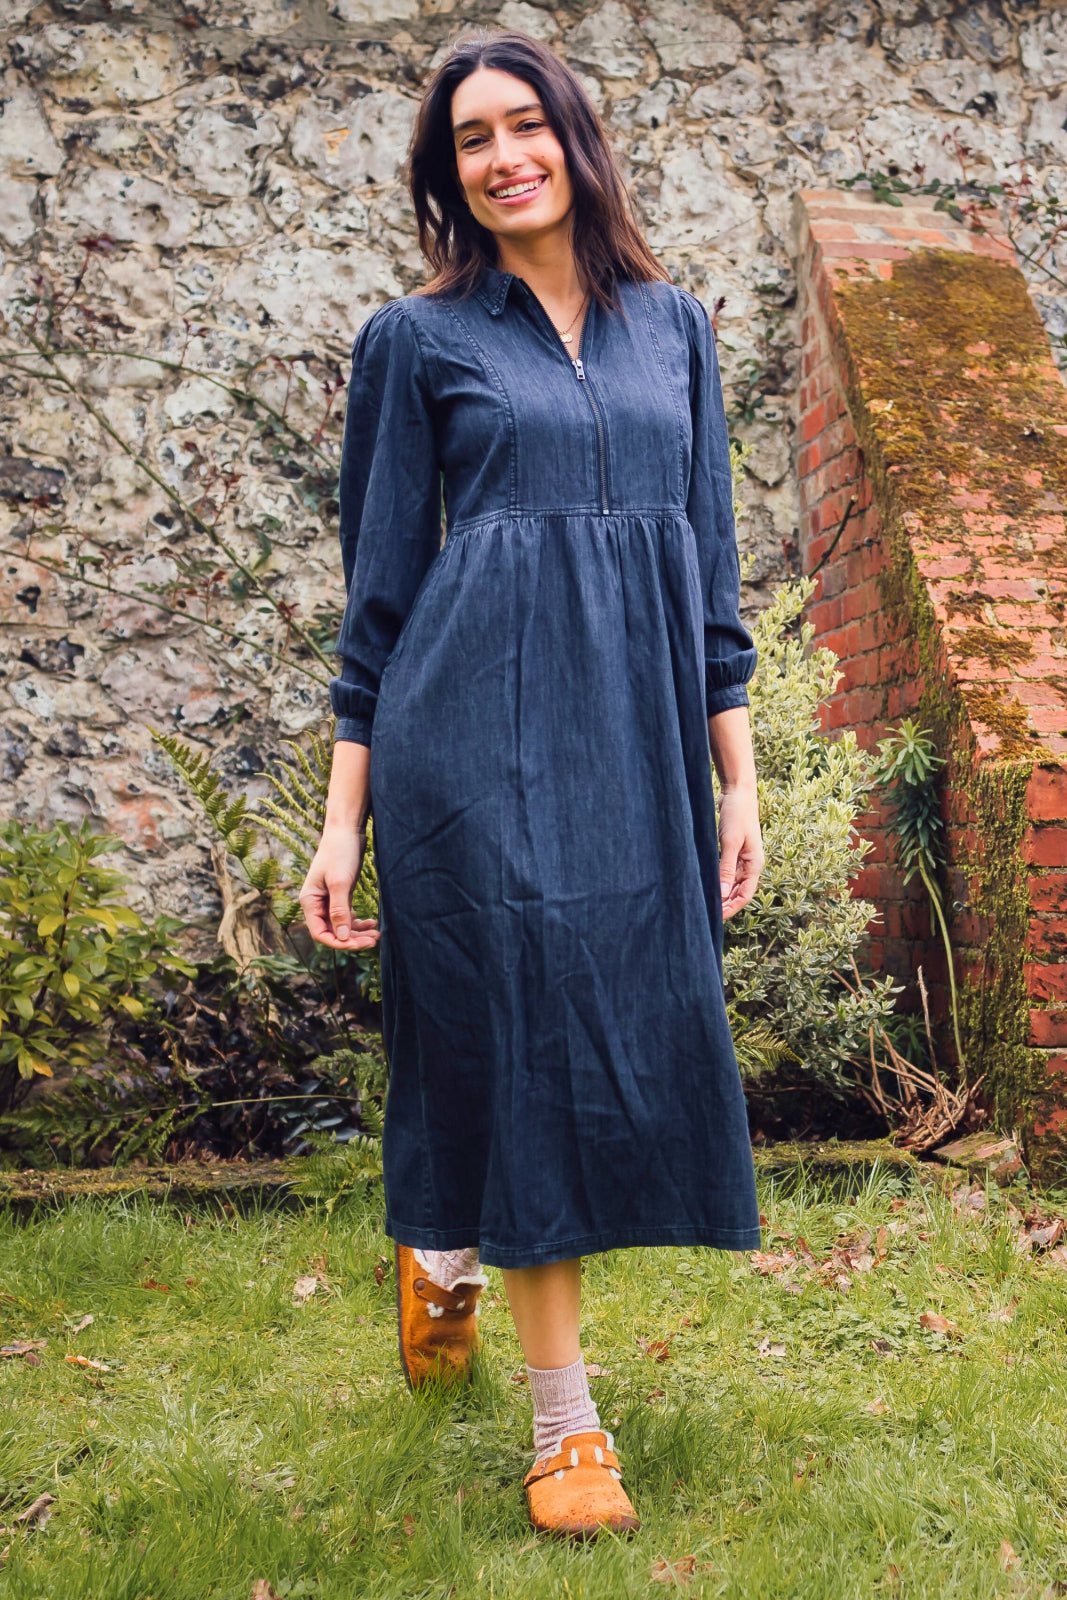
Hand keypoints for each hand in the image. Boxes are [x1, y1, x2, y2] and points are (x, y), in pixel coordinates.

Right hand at [298, 824, 380, 950]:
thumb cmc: (340, 852)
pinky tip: (373, 923)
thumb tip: (342, 937)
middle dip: (352, 940)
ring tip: (377, 935)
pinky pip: (348, 916)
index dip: (338, 943)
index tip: (358, 944)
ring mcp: (329, 900)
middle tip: (374, 940)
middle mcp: (317, 903)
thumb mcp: (339, 882)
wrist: (347, 830)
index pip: (320, 933)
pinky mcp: (341, 894)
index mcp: (310, 901)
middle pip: (333, 932)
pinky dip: (360, 923)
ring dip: (358, 933)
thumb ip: (339, 910)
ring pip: (342, 926)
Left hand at [717, 785, 762, 920]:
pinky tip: (706, 885)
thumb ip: (726, 868)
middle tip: (705, 913)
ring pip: (732, 884)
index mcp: (755, 864)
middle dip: (725, 904)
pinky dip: (718, 881)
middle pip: (739, 892)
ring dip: (721, 894)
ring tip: (704, 902)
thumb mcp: (730, 842)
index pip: (745, 896)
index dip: (731, 908)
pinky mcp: (733, 852)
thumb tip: (723, 893)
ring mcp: (742, 859)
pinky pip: (727, 873)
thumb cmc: (736, 815)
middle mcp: (750, 865)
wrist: (737, 793)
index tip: (714, 917)